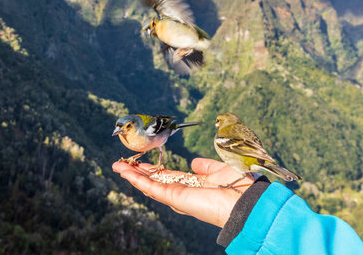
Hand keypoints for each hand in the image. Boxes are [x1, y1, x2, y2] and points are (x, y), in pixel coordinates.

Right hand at [112, 158, 253, 227]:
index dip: (152, 170)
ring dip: (132, 176)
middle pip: (154, 182)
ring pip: (149, 186)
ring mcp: (177, 196)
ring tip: (118, 167)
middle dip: (137, 174)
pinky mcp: (175, 198)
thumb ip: (206, 167)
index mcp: (192, 185)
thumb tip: (194, 163)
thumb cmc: (237, 185)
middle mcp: (183, 193)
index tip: (139, 163)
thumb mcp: (218, 169)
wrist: (245, 199)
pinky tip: (126, 172)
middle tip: (121, 164)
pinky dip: (138, 180)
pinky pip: (153, 189)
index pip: (167, 177)